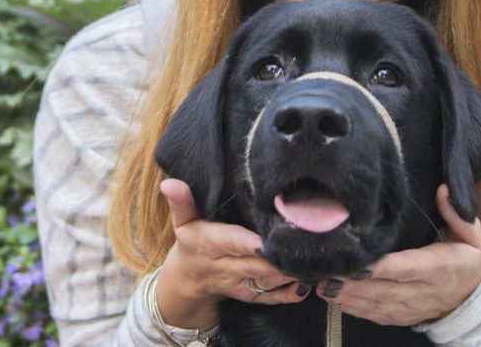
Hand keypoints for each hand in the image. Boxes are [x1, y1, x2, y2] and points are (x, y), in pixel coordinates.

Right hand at [155, 179, 309, 328]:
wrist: (188, 280)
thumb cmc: (191, 242)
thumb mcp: (183, 221)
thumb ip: (182, 201)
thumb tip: (169, 183)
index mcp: (211, 244)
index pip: (231, 242)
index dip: (248, 243)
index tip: (265, 240)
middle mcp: (226, 266)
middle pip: (254, 265)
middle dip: (276, 258)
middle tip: (302, 244)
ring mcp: (240, 284)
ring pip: (266, 282)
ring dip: (288, 273)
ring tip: (311, 259)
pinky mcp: (251, 295)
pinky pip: (271, 298)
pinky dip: (290, 293)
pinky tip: (307, 284)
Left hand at [315, 184, 480, 325]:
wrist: (473, 298)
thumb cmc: (467, 259)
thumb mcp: (472, 235)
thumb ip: (456, 213)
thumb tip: (442, 189)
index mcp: (440, 268)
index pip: (407, 268)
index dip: (382, 268)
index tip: (358, 264)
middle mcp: (424, 292)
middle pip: (385, 290)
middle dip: (354, 284)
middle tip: (326, 274)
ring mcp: (412, 307)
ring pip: (377, 305)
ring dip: (349, 297)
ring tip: (322, 286)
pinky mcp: (403, 316)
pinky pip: (377, 315)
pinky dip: (355, 309)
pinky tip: (336, 300)